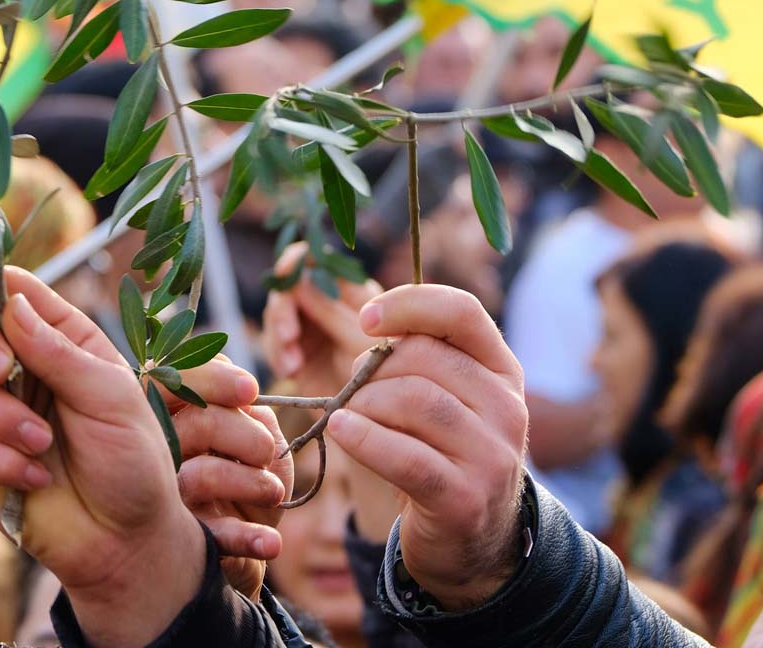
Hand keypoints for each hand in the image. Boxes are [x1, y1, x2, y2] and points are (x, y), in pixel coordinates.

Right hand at [0, 266, 204, 647]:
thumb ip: (59, 352)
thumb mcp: (111, 398)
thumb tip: (10, 304)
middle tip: (0, 369)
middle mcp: (24, 371)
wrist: (126, 540)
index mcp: (62, 342)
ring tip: (45, 444)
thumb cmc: (133, 462)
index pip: (15, 296)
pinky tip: (39, 478)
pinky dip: (2, 460)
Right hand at [169, 358, 292, 600]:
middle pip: (195, 423)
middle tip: (264, 450)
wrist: (244, 545)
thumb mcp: (256, 439)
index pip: (172, 381)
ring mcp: (167, 498)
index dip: (211, 376)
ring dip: (253, 482)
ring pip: (203, 476)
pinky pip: (216, 535)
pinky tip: (270, 541)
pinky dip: (248, 538)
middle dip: (245, 432)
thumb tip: (245, 394)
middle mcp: (157, 454)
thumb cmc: (248, 478)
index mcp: (170, 417)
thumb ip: (250, 410)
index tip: (249, 389)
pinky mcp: (185, 541)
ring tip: (273, 491)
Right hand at [263, 243, 383, 397]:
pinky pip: (274, 344)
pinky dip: (278, 355)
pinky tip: (291, 372)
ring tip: (293, 364)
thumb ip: (332, 312)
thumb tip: (299, 281)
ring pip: (277, 314)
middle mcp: (326, 305)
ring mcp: (309, 328)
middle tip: (289, 334)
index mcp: (349, 291)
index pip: (317, 262)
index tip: (284, 271)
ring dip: (279, 335)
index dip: (297, 260)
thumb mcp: (361, 343)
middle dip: (284, 309)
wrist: (377, 422)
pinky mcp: (296, 353)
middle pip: (289, 287)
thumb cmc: (384, 380)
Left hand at [326, 284, 527, 610]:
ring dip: (363, 404)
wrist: (471, 544)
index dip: (409, 304)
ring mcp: (491, 456)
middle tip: (352, 392)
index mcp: (502, 372)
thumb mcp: (447, 400)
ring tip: (349, 417)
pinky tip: (341, 430)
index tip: (366, 317)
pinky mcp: (463, 498)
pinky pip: (404, 455)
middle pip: (423, 357)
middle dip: (372, 369)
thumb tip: (370, 317)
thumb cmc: (442, 455)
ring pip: (412, 401)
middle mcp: (507, 408)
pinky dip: (363, 438)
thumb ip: (420, 358)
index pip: (462, 312)